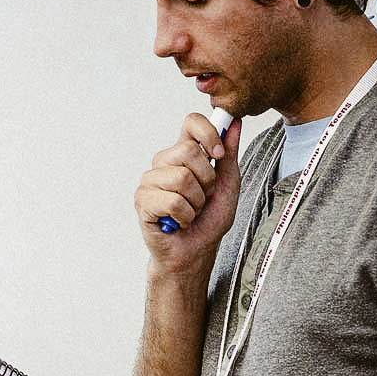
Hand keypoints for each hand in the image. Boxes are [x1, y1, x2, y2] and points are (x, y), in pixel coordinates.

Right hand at [134, 113, 240, 275]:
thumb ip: (229, 155)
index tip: (218, 154)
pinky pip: (172, 201)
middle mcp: (163, 163)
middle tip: (202, 198)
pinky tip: (179, 221)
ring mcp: (150, 181)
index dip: (207, 133)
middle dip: (206, 180)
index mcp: (183, 155)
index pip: (190, 123)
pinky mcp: (143, 200)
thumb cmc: (208, 221)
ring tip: (190, 211)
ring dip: (195, 202)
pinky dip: (185, 216)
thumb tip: (234, 124)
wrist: (195, 252)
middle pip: (187, 150)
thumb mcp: (227, 185)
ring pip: (181, 178)